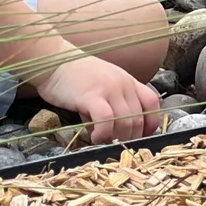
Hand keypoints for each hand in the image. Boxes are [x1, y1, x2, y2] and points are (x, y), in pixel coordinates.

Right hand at [34, 57, 161, 143]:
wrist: (53, 60)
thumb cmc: (75, 76)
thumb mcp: (102, 87)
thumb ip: (112, 105)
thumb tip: (114, 133)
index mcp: (128, 81)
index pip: (152, 103)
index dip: (150, 124)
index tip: (139, 137)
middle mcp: (124, 83)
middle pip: (139, 119)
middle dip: (129, 138)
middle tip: (115, 145)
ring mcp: (109, 89)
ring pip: (126, 122)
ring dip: (117, 139)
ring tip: (104, 141)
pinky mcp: (92, 96)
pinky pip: (106, 121)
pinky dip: (103, 134)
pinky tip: (95, 137)